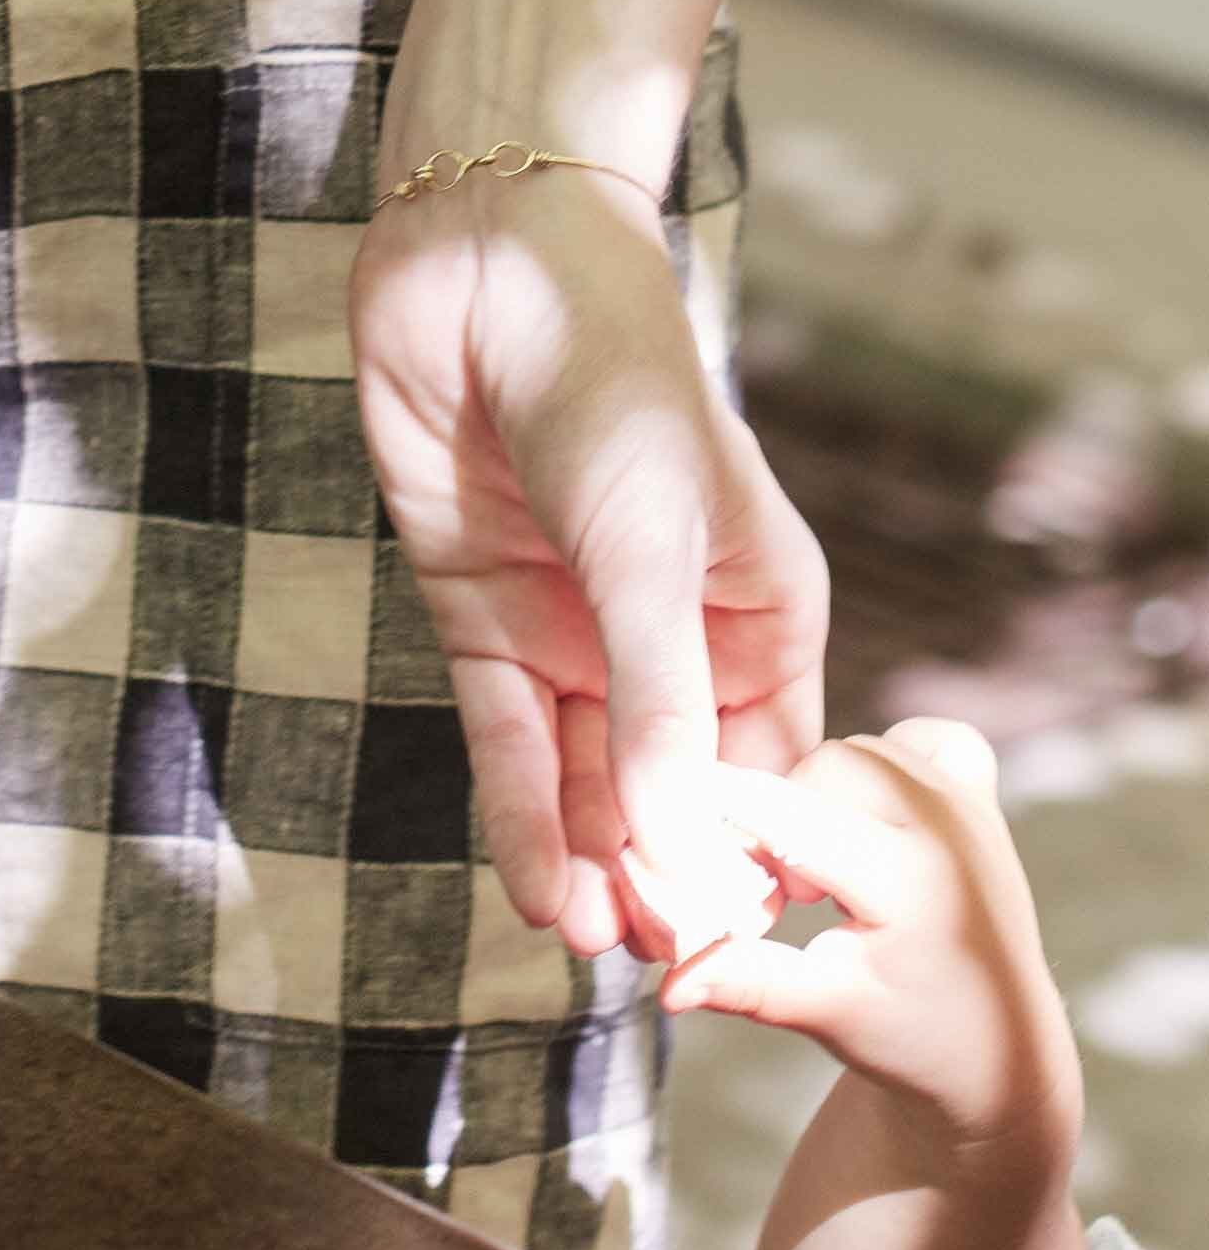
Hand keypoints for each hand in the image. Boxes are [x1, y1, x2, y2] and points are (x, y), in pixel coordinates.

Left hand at [351, 160, 827, 954]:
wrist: (480, 273)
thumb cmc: (605, 385)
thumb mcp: (646, 553)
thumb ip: (660, 701)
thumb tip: (684, 849)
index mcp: (762, 610)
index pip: (768, 765)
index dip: (750, 855)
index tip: (733, 948)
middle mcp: (674, 635)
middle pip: (675, 786)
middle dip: (662, 876)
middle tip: (648, 976)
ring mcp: (576, 630)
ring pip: (591, 777)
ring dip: (592, 860)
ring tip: (590, 950)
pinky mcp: (484, 617)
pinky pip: (510, 739)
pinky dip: (524, 811)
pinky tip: (537, 888)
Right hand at [669, 718, 1080, 1163]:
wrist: (1000, 1045)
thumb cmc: (912, 1036)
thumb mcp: (825, 1012)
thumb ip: (744, 982)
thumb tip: (666, 983)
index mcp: (909, 876)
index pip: (785, 815)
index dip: (717, 817)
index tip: (670, 836)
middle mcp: (946, 822)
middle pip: (818, 770)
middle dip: (779, 819)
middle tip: (780, 890)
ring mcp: (967, 799)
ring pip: (854, 750)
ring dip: (818, 796)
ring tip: (820, 870)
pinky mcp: (977, 790)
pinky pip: (918, 738)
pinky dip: (882, 766)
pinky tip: (868, 819)